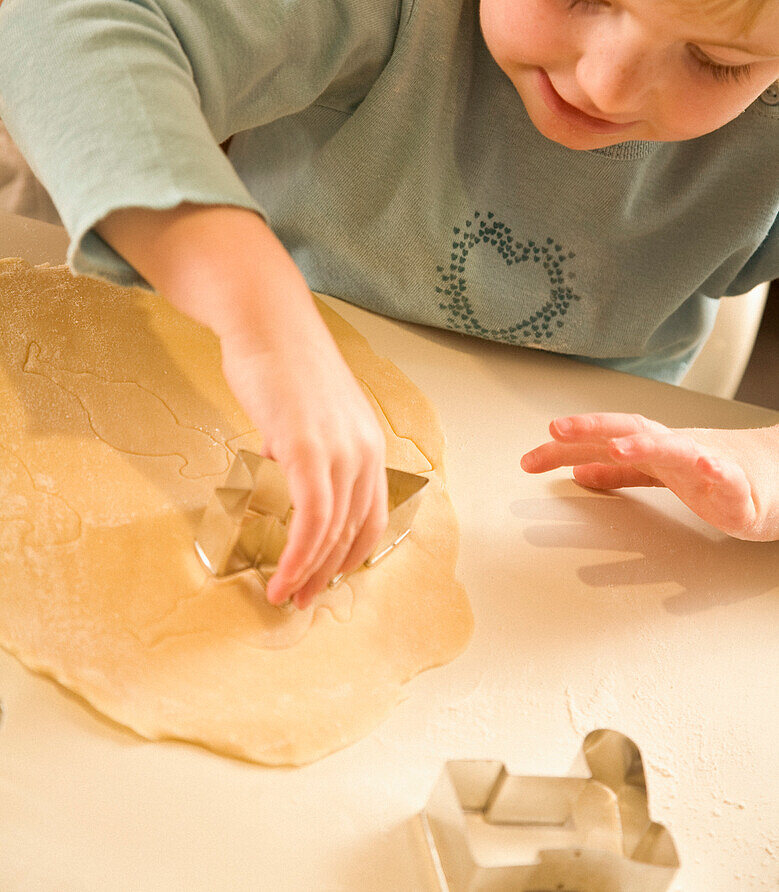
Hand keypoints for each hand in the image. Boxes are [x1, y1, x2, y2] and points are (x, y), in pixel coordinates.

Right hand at [220, 318, 387, 607]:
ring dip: (309, 573)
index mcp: (368, 444)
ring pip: (332, 532)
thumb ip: (304, 444)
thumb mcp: (306, 412)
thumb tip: (282, 464)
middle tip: (301, 600)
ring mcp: (340, 450)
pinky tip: (283, 574)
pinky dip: (299, 555)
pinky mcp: (309, 450)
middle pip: (354, 531)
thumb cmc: (279, 362)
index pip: (372, 515)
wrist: (266, 322)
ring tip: (284, 596)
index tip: (325, 578)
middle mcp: (364, 451)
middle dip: (328, 574)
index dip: (350, 554)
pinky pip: (311, 519)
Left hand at [521, 413, 778, 540]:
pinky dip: (716, 471)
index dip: (565, 447)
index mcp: (653, 448)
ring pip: (675, 447)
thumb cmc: (715, 473)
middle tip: (556, 430)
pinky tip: (705, 466)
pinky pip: (726, 478)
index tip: (526, 461)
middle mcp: (675, 448)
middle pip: (631, 429)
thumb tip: (577, 471)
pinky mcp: (738, 488)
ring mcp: (706, 463)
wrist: (775, 477)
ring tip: (619, 446)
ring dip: (646, 445)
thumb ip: (619, 472)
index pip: (602, 439)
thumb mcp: (657, 472)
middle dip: (593, 428)